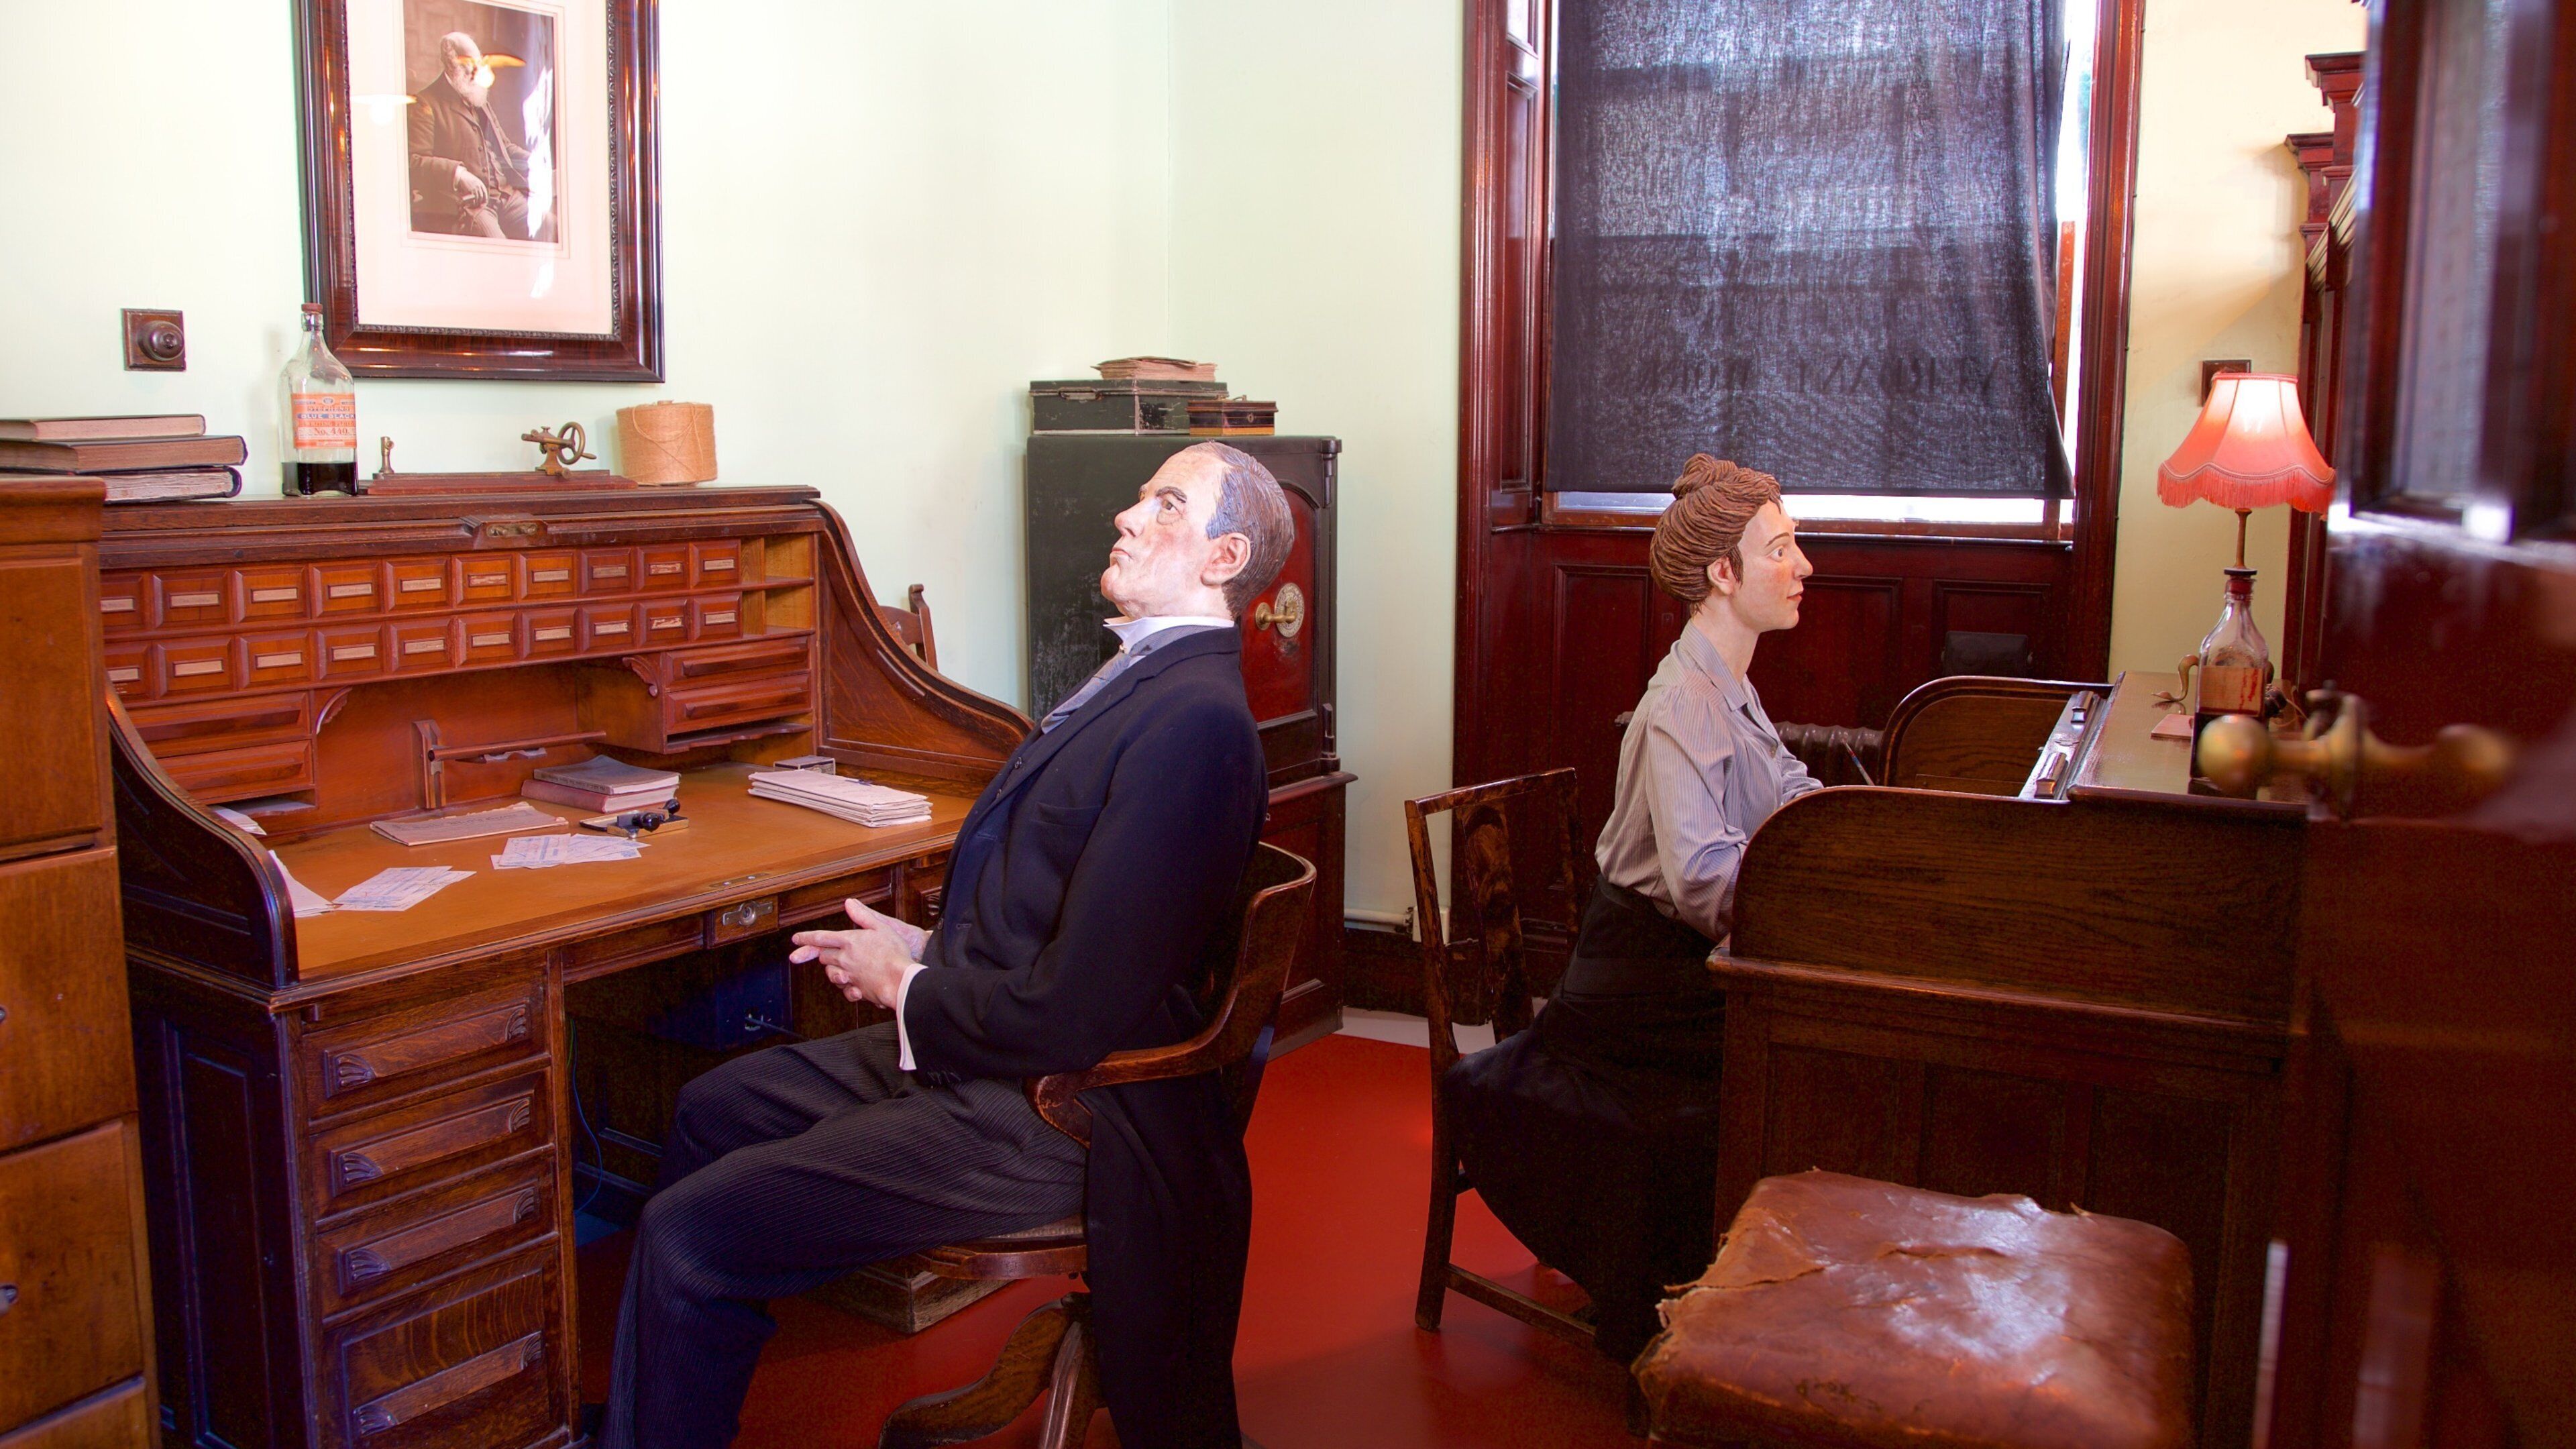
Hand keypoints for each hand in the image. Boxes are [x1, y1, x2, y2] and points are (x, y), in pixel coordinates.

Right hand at [454, 164, 488, 206]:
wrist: (461, 176)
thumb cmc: (468, 178)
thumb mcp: (475, 180)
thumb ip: (479, 185)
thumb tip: (480, 191)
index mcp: (481, 184)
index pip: (485, 193)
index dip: (485, 198)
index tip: (484, 201)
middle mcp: (479, 187)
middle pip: (481, 196)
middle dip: (480, 201)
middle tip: (479, 204)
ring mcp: (474, 189)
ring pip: (478, 198)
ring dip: (477, 203)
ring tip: (475, 205)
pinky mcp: (470, 191)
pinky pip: (473, 198)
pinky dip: (473, 202)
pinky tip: (472, 204)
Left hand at [787, 898, 923, 1008]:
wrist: (902, 981)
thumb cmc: (895, 953)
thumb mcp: (881, 927)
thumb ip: (863, 916)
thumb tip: (849, 903)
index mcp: (849, 941)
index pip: (820, 938)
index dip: (806, 938)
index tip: (795, 939)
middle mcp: (845, 959)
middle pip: (824, 956)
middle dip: (822, 955)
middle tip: (825, 954)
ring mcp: (849, 975)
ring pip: (831, 973)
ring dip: (833, 971)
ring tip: (843, 968)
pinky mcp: (856, 989)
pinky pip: (844, 989)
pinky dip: (846, 988)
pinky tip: (854, 985)